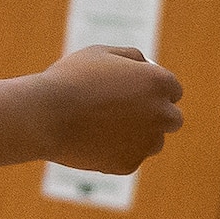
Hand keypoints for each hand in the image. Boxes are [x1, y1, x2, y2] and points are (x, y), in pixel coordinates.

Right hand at [28, 47, 185, 173]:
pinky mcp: (130, 164)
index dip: (154, 90)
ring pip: (153, 142)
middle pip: (172, 119)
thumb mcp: (100, 54)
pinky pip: (129, 157)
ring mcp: (147, 142)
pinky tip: (91, 140)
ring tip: (103, 126)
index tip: (137, 92)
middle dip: (156, 115)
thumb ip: (130, 57)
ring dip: (138, 135)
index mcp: (158, 83)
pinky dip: (116, 152)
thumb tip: (147, 65)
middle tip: (128, 112)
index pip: (173, 90)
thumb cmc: (71, 79)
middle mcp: (161, 114)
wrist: (46, 115)